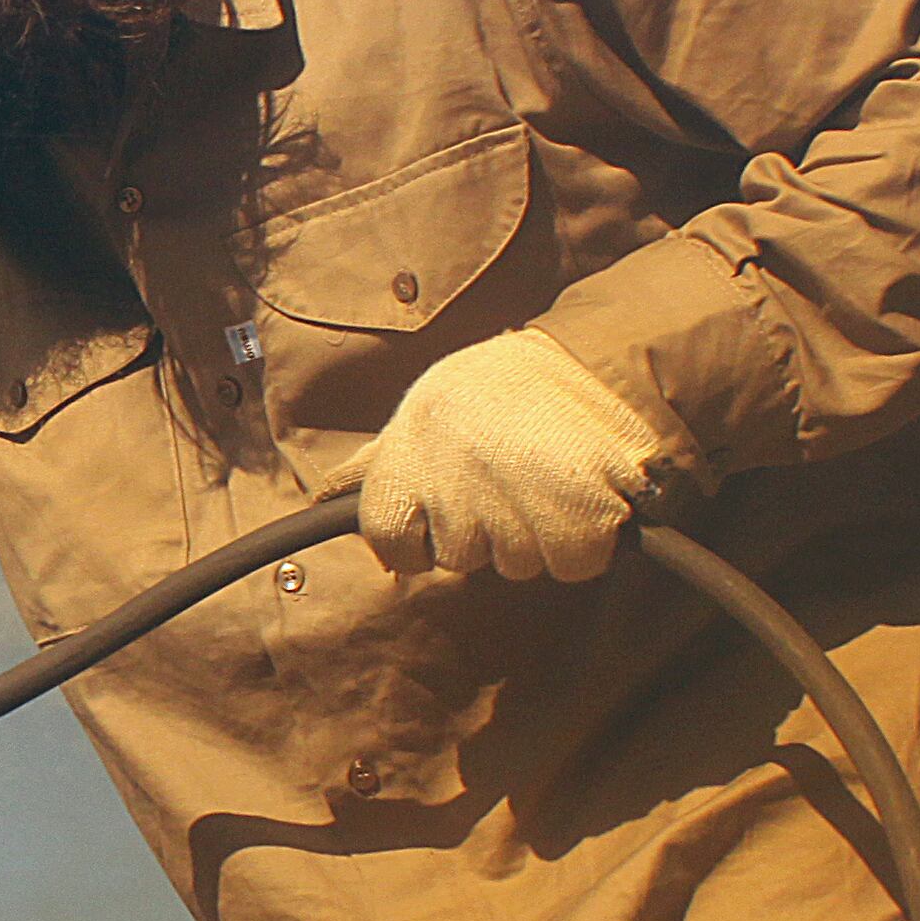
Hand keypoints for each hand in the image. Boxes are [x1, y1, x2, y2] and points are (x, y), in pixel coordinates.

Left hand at [355, 329, 668, 582]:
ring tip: (551, 471)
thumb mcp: (426, 408)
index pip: (392, 545)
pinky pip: (572, 564)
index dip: (423, 536)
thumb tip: (325, 497)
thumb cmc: (503, 385)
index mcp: (405, 459)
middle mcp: (451, 486)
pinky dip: (586, 540)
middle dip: (490, 528)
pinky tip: (585, 490)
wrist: (594, 356)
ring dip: (538, 532)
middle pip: (463, 558)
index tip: (451, 505)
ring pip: (518, 564)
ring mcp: (512, 508)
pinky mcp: (578, 523)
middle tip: (513, 471)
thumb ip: (376, 463)